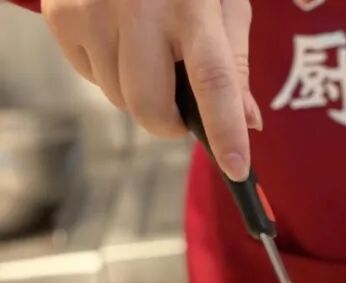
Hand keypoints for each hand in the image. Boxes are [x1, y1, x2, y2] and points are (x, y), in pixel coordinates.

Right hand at [41, 0, 258, 180]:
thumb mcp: (221, 1)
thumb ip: (235, 62)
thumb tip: (249, 122)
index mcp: (192, 5)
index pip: (215, 80)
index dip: (226, 130)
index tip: (238, 168)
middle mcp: (140, 9)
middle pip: (153, 108)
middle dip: (171, 124)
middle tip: (182, 112)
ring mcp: (94, 11)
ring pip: (119, 99)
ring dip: (139, 94)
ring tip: (149, 52)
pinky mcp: (61, 15)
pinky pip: (91, 77)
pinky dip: (110, 72)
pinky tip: (119, 36)